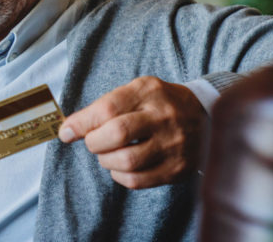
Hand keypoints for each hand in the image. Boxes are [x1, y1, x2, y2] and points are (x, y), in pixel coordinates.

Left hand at [57, 76, 206, 188]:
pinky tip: (120, 167)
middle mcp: (163, 117)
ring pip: (126, 161)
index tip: (65, 132)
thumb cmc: (159, 104)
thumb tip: (67, 130)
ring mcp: (173, 144)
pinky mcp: (177, 169)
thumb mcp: (136, 91)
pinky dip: (119, 176)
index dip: (81, 123)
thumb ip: (103, 106)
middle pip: (117, 134)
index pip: (108, 108)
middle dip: (94, 142)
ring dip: (105, 161)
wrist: (206, 116)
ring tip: (108, 154)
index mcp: (148, 92)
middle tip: (93, 142)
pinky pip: (138, 181)